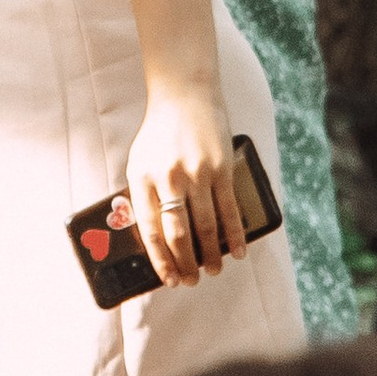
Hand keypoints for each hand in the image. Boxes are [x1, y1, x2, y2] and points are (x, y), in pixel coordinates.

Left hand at [122, 81, 241, 286]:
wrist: (184, 94)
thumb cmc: (159, 134)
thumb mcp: (139, 161)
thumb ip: (143, 196)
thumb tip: (153, 240)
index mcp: (142, 178)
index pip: (150, 230)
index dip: (161, 259)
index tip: (169, 279)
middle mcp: (169, 178)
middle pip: (178, 233)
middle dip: (186, 263)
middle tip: (192, 281)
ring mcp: (197, 173)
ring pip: (205, 226)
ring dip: (211, 255)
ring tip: (213, 271)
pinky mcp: (221, 168)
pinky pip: (229, 209)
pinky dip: (234, 235)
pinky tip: (236, 251)